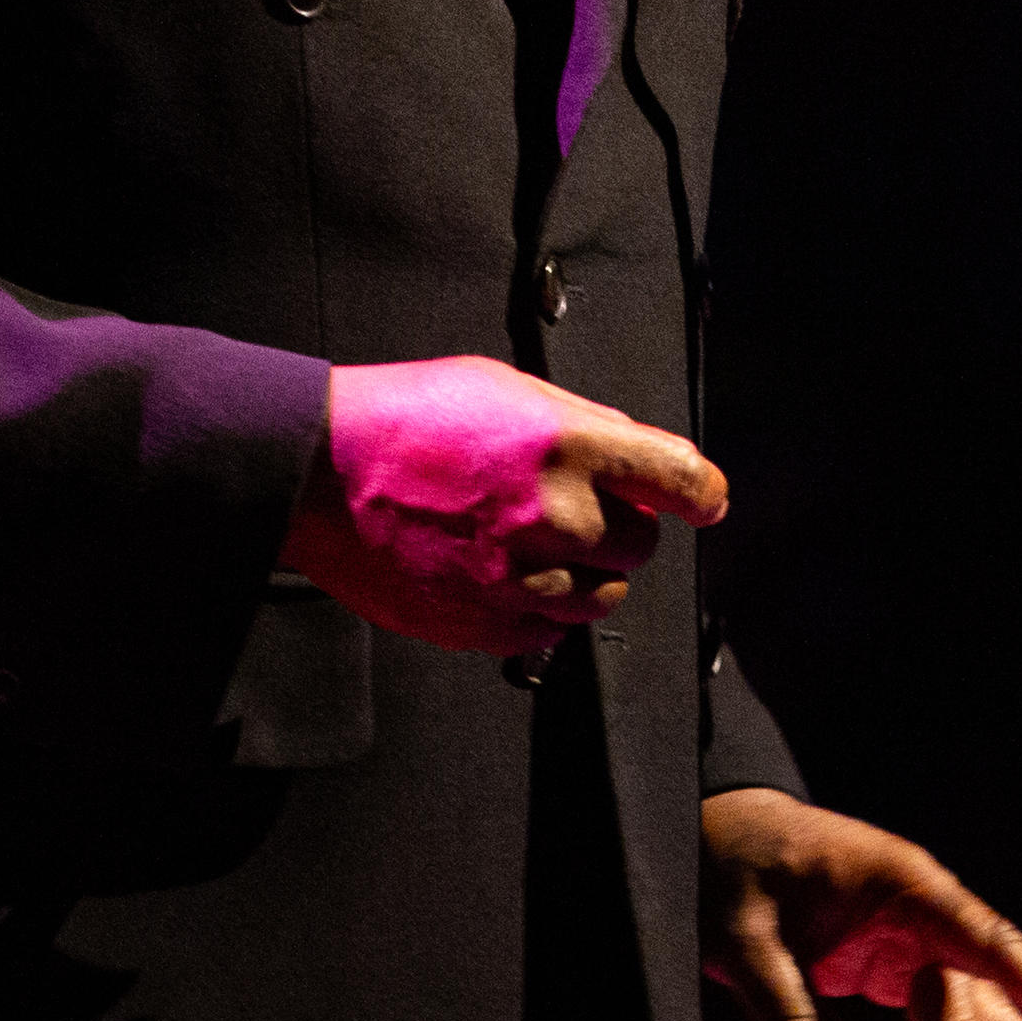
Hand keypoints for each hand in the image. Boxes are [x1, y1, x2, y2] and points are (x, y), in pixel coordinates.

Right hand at [277, 355, 728, 656]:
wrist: (316, 470)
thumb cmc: (405, 417)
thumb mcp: (505, 387)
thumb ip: (584, 424)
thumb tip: (640, 452)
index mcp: (566, 446)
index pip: (677, 479)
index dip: (699, 492)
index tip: (705, 501)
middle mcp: (553, 517)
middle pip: (640, 547)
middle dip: (619, 528)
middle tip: (572, 508)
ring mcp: (517, 579)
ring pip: (602, 599)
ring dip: (586, 575)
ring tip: (534, 543)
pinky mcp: (482, 625)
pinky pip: (548, 633)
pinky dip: (540, 610)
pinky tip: (503, 573)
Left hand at [701, 787, 1021, 1020]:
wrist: (709, 830)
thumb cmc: (728, 861)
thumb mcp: (744, 939)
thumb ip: (783, 1008)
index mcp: (904, 886)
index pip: (990, 943)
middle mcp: (922, 911)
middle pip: (1000, 978)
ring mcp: (909, 940)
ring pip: (976, 1000)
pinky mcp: (888, 968)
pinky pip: (940, 1011)